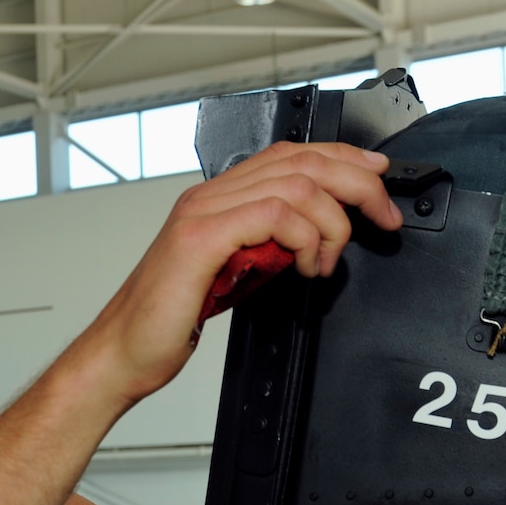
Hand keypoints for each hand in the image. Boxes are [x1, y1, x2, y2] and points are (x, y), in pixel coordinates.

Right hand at [69, 141, 399, 404]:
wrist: (123, 350)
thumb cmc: (169, 319)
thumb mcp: (234, 274)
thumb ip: (268, 247)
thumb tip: (315, 239)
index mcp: (216, 198)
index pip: (290, 154)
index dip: (342, 159)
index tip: (377, 178)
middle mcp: (209, 195)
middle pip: (302, 161)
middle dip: (357, 185)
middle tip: (382, 217)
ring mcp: (203, 212)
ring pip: (296, 185)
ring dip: (333, 223)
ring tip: (330, 261)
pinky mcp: (201, 238)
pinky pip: (274, 215)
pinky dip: (306, 239)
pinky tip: (307, 267)